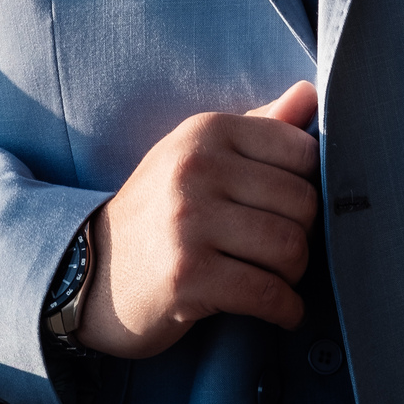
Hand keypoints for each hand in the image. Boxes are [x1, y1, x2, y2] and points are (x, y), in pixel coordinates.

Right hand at [77, 81, 318, 358]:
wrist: (93, 270)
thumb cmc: (162, 209)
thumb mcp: (201, 154)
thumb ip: (260, 124)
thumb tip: (311, 93)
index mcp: (205, 131)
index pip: (301, 152)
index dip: (308, 185)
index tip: (289, 207)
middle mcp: (196, 168)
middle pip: (302, 203)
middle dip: (305, 235)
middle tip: (284, 250)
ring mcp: (189, 222)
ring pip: (291, 249)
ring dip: (295, 275)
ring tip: (278, 278)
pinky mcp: (188, 276)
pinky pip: (269, 294)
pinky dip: (287, 309)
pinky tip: (281, 310)